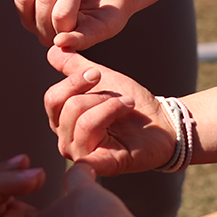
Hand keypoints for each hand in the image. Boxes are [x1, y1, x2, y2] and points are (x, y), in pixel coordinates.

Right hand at [42, 48, 175, 175]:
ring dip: (110, 107)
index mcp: (64, 121)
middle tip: (119, 95)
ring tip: (128, 105)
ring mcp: (84, 155)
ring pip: (83, 124)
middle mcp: (67, 140)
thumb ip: (75, 66)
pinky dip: (92, 153)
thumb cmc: (132, 103)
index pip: (52, 99)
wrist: (164, 121)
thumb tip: (53, 49)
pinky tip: (105, 140)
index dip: (74, 82)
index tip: (97, 74)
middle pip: (66, 109)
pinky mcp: (104, 167)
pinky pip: (89, 156)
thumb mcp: (102, 79)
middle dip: (96, 95)